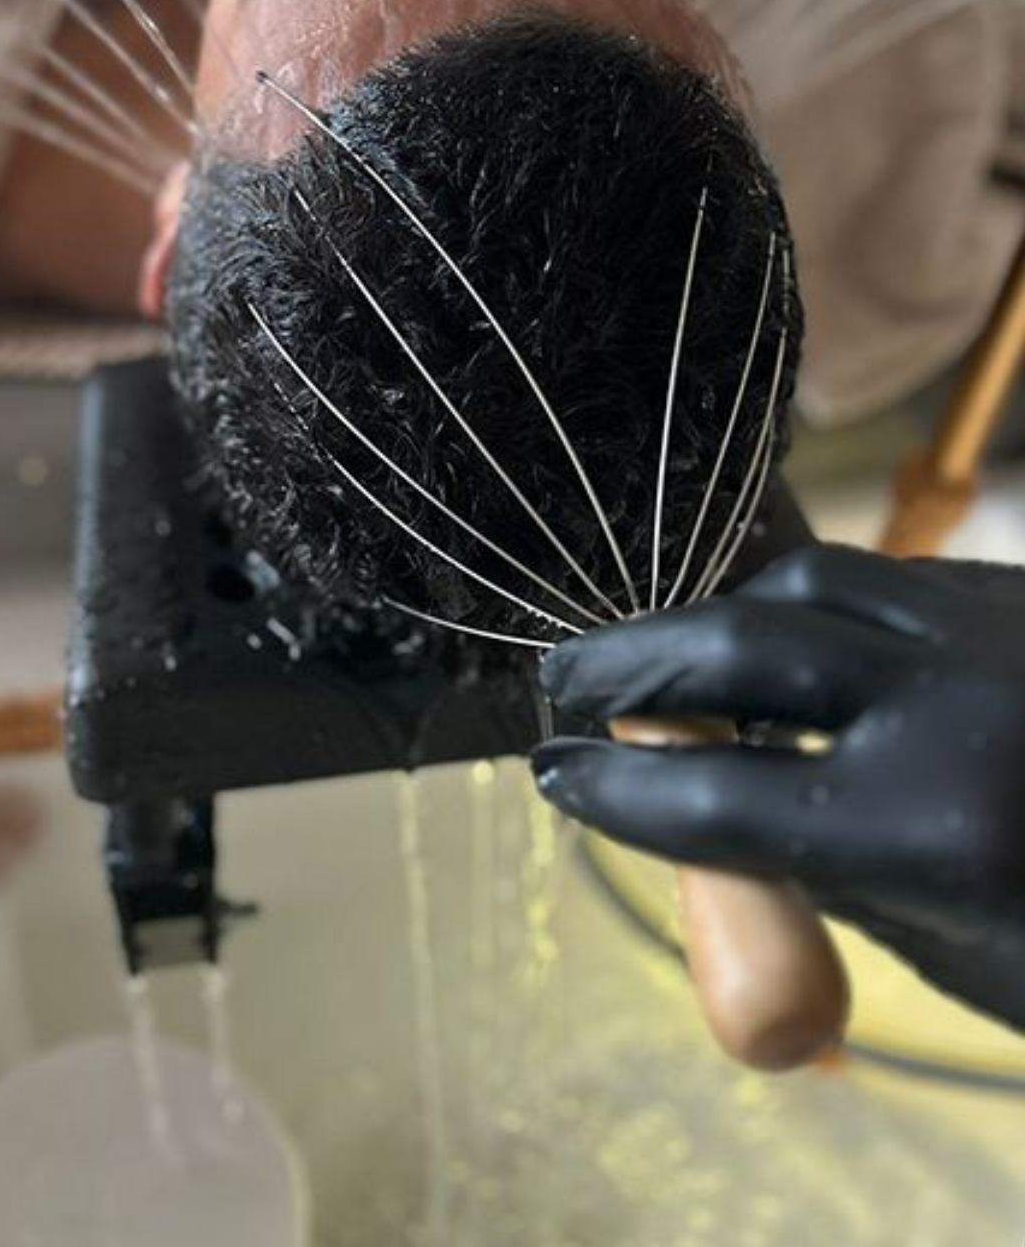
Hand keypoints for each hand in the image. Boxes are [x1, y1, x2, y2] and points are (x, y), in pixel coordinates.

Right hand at [533, 545, 1024, 1032]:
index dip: (618, 787)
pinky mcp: (1017, 592)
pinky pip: (887, 578)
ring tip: (664, 651)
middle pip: (748, 640)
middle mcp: (959, 700)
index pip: (720, 793)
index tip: (550, 772)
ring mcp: (995, 625)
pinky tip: (785, 641)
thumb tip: (712, 806)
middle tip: (568, 677)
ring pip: (815, 581)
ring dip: (722, 612)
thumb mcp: (959, 952)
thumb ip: (831, 874)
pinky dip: (812, 605)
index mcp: (936, 826)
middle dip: (638, 657)